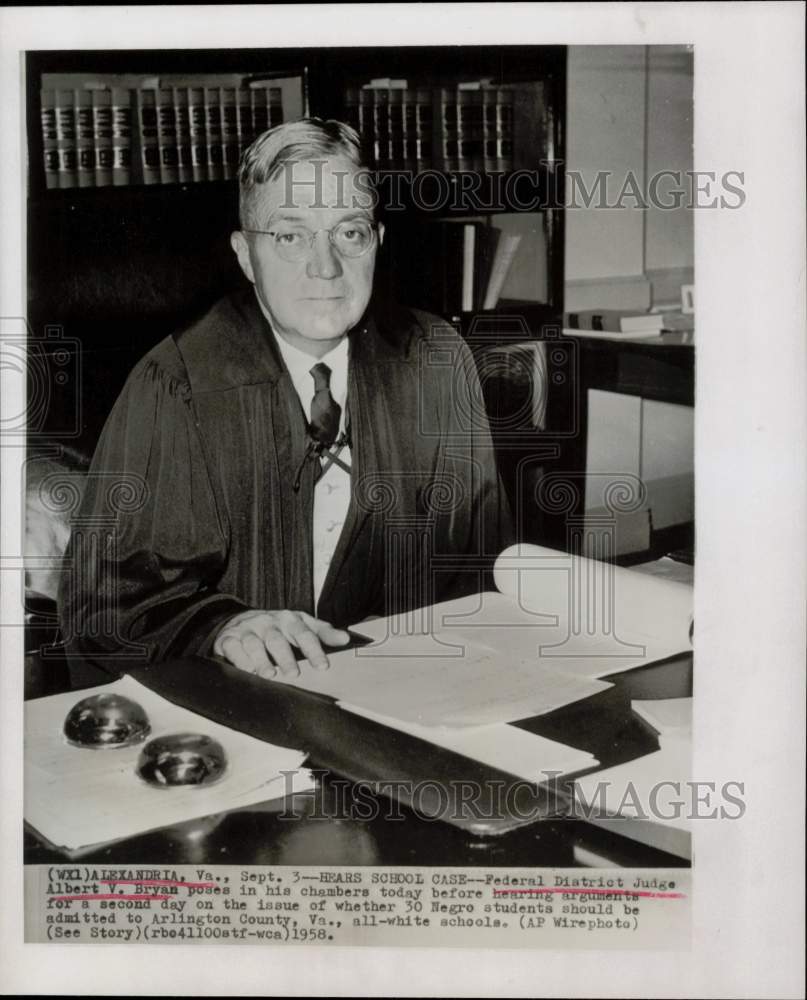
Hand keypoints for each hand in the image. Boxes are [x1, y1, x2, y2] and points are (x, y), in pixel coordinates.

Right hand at [213, 609, 349, 677]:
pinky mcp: (229, 638)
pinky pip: (233, 647)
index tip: (323, 666)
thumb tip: (345, 639)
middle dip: (285, 657)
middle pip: (278, 639)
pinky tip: (247, 670)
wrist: (240, 620)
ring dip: (261, 660)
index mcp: (289, 619)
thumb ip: (323, 632)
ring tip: (269, 675)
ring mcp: (248, 629)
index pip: (304, 633)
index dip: (314, 650)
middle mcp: (269, 623)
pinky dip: (240, 659)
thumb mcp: (301, 625)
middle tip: (293, 674)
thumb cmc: (277, 627)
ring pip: (254, 643)